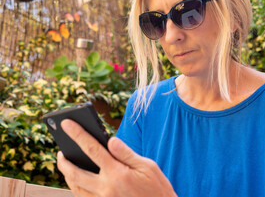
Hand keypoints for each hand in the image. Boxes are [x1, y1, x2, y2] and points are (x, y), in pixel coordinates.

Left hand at [57, 119, 176, 196]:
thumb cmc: (157, 188)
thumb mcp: (147, 166)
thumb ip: (126, 153)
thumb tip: (110, 140)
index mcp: (117, 174)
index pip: (92, 149)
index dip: (78, 134)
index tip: (67, 124)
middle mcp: (106, 189)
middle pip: (75, 173)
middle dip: (63, 161)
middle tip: (60, 152)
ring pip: (76, 188)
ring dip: (67, 176)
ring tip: (66, 165)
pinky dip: (77, 188)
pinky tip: (79, 182)